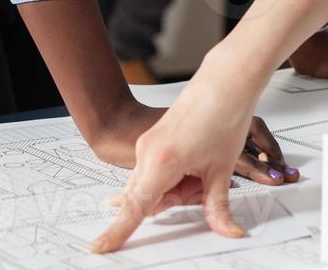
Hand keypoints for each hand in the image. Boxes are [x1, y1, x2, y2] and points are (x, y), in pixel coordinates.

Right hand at [91, 52, 273, 252]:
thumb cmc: (224, 115)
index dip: (118, 231)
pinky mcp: (153, 140)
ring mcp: (148, 145)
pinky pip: (157, 170)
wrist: (225, 82)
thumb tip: (227, 230)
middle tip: (206, 177)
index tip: (100, 247)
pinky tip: (195, 158)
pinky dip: (175, 173)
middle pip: (152, 198)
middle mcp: (148, 153)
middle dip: (180, 197)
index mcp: (161, 162)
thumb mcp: (221, 170)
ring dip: (180, 184)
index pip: (136, 208)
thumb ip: (217, 207)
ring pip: (156, 184)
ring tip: (204, 163)